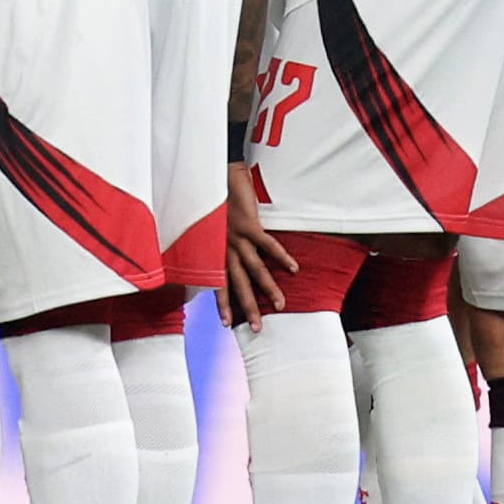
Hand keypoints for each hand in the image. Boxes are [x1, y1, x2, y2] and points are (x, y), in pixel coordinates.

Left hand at [218, 163, 296, 328]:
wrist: (215, 175)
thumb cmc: (214, 201)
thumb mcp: (210, 227)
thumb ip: (217, 244)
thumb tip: (225, 259)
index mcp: (214, 252)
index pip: (217, 284)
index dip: (222, 304)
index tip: (227, 325)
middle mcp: (223, 249)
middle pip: (237, 284)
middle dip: (247, 307)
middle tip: (258, 328)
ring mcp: (236, 237)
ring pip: (254, 269)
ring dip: (268, 289)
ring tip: (280, 306)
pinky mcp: (249, 224)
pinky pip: (267, 245)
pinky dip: (281, 257)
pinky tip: (293, 269)